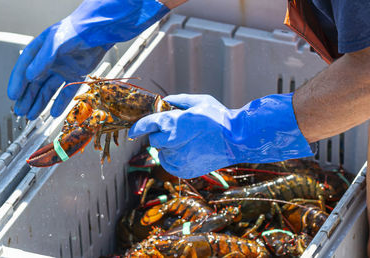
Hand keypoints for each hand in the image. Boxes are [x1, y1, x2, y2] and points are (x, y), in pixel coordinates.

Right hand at [7, 0, 169, 119]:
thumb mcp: (55, 44)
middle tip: (20, 111)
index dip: (18, 83)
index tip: (13, 96)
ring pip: (48, 89)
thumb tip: (29, 76)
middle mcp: (48, 60)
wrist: (99, 30)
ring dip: (40, 102)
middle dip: (27, 97)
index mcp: (39, 50)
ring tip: (31, 115)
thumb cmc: (75, 31)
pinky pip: (66, 91)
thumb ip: (42, 60)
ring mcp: (62, 68)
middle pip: (34, 82)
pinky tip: (53, 113)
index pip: (24, 68)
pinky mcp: (75, 73)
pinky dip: (60, 102)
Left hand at [128, 94, 312, 178]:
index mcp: (173, 123)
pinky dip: (174, 159)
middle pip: (154, 141)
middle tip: (178, 132)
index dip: (137, 127)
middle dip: (161, 135)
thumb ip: (178, 101)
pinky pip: (169, 164)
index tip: (132, 131)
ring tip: (189, 142)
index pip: (146, 125)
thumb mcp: (199, 101)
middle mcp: (171, 142)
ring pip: (162, 153)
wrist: (237, 140)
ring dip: (169, 148)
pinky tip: (189, 152)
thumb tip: (164, 102)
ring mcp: (177, 158)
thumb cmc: (219, 118)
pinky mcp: (183, 170)